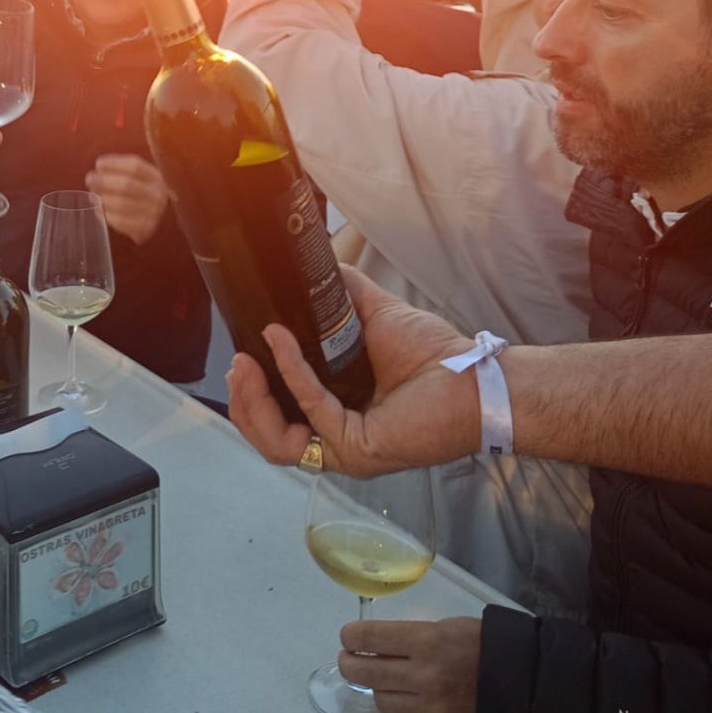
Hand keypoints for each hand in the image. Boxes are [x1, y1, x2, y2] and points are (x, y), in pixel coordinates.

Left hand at [86, 154, 169, 244]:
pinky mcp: (144, 230)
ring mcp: (153, 214)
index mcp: (156, 177)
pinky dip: (106, 214)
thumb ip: (121, 170)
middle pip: (128, 184)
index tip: (98, 164)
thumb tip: (99, 168)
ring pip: (122, 203)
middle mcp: (158, 195)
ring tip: (93, 195)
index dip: (114, 163)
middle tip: (89, 179)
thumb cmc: (140, 193)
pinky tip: (99, 210)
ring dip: (103, 198)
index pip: (135, 166)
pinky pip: (120, 222)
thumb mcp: (139, 178)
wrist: (157, 221)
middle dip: (104, 181)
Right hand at [225, 266, 481, 476]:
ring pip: (278, 445)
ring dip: (253, 404)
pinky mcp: (358, 446)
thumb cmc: (435, 355)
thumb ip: (342, 296)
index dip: (252, 396)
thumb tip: (315, 263)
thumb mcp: (373, 317)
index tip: (241, 355)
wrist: (475, 376)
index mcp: (335, 417)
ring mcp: (346, 449)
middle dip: (242, 404)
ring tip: (244, 365)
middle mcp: (336, 440)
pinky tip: (281, 342)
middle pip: (268, 440)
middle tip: (236, 365)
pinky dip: (292, 373)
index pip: (277, 421)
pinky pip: (312, 410)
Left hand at [337, 618, 480, 712]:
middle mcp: (425, 676)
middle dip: (349, 664)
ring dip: (374, 687)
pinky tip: (398, 694)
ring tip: (378, 677)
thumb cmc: (482, 645)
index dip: (351, 636)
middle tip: (348, 658)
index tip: (348, 636)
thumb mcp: (445, 627)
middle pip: (365, 673)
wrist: (520, 680)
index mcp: (428, 641)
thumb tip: (377, 643)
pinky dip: (396, 705)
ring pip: (380, 700)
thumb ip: (410, 635)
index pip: (370, 638)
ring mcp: (431, 705)